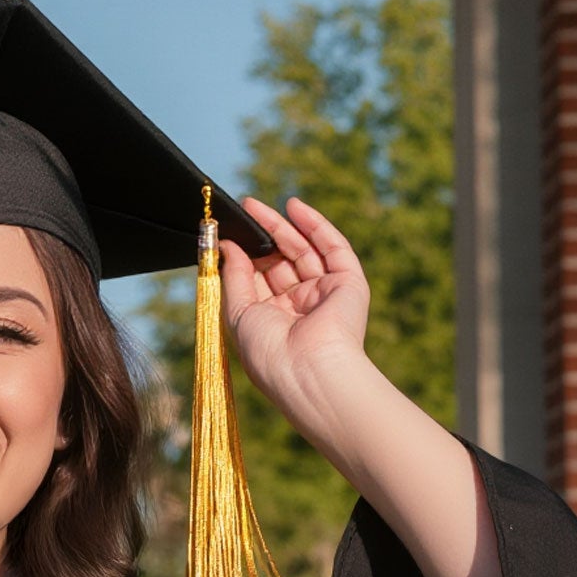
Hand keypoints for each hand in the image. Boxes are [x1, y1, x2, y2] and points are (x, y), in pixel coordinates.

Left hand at [219, 193, 372, 430]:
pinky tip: (294, 206)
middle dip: (263, 236)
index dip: (245, 257)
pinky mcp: (348, 283)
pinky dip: (314, 225)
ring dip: (283, 226)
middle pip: (281, 262)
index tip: (228, 234)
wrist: (308, 370)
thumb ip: (233, 277)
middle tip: (244, 210)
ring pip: (304, 251)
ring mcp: (325, 294)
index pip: (259, 281)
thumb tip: (227, 246)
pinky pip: (333, 247)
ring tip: (256, 206)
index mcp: (274, 322)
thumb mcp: (238, 313)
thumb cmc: (268, 352)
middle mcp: (300, 308)